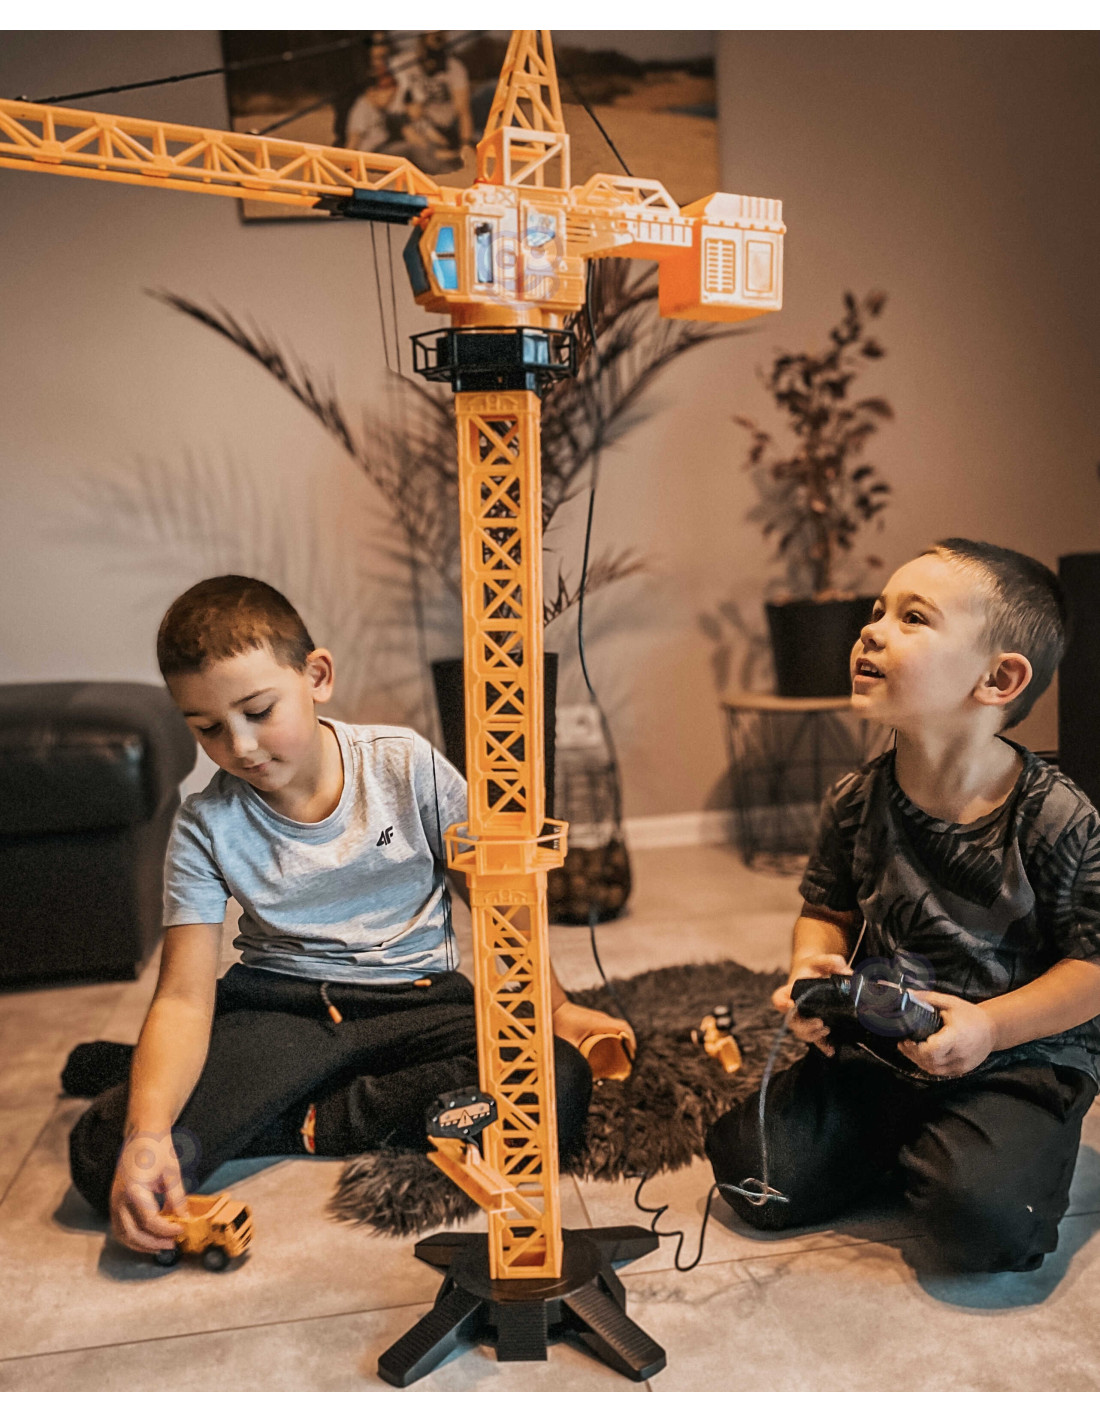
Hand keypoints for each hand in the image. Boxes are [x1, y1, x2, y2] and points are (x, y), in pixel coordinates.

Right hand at [110, 1129, 188, 1254]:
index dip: (167, 1229)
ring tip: (162, 1245)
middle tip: (173, 1244)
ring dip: (142, 1245)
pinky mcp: (115, 1202)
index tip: (182, 1230)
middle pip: (134, 1234)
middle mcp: (119, 1199)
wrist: (142, 1134)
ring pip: (124, 1235)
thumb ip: (177, 1198)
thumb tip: (185, 1219)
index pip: (150, 1220)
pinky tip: (149, 1238)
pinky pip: (120, 1228)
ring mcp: (114, 1202)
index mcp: (134, 1190)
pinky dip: (133, 1237)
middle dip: (154, 1242)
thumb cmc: (157, 1149)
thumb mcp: (172, 1173)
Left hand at [552, 999, 635, 1057]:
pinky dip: (612, 1039)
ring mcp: (597, 1019)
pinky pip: (608, 1029)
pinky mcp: (592, 1021)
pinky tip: (607, 1051)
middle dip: (627, 1045)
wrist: (551, 1007)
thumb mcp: (567, 1045)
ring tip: (620, 1059)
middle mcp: (601, 1019)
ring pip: (615, 1030)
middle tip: (627, 1063)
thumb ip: (574, 1060)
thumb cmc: (558, 1023)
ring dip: (620, 1042)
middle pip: (622, 1030)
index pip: (624, 1028)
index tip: (632, 1055)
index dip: (631, 1041)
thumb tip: (580, 1077)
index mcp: (599, 1023)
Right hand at [772, 953, 851, 1056]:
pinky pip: (817, 1040)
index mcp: (791, 991)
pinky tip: (831, 1051)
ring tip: (827, 1030)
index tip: (792, 1005)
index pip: (778, 999)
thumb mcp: (821, 960)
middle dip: (804, 1026)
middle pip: (791, 1022)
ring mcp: (805, 1019)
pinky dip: (823, 1046)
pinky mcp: (816, 1026)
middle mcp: (795, 1008)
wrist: (818, 975)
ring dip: (813, 1036)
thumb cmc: (815, 968)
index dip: (782, 1004)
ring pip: (802, 1033)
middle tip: (820, 1023)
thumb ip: (830, 960)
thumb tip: (842, 966)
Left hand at [897, 992, 994, 1076]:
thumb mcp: (951, 1002)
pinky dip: (928, 1065)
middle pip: (930, 1060)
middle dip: (913, 1053)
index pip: (934, 1049)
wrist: (992, 1029)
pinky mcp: (961, 1070)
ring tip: (909, 1049)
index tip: (909, 1038)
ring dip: (918, 1060)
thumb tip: (908, 993)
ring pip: (933, 1069)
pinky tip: (921, 1056)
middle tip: (904, 1042)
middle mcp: (960, 1054)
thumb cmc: (971, 1015)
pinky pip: (940, 1072)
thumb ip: (929, 998)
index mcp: (957, 1036)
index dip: (918, 1047)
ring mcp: (961, 1064)